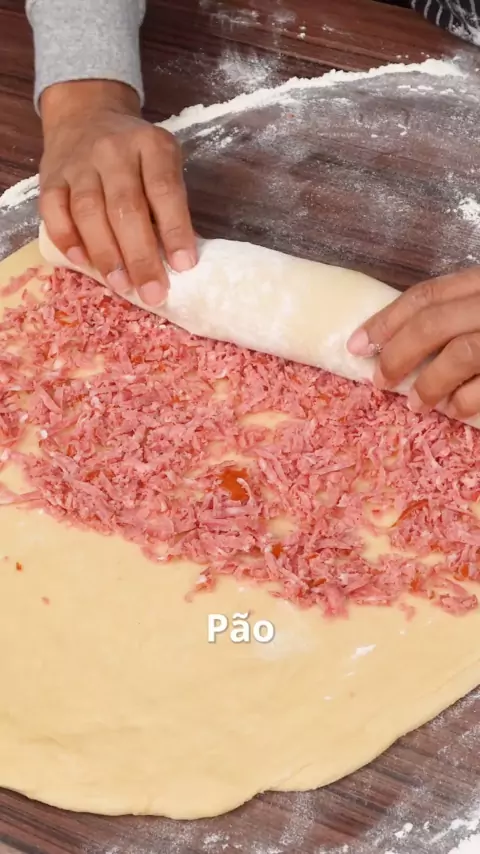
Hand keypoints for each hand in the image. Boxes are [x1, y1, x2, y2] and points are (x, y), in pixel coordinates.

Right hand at [39, 80, 196, 306]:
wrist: (86, 115)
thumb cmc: (134, 154)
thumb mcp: (161, 163)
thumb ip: (167, 203)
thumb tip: (175, 260)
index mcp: (151, 145)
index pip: (164, 190)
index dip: (175, 230)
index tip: (184, 266)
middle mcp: (113, 151)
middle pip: (126, 207)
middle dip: (141, 256)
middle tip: (153, 292)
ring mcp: (79, 164)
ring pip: (89, 212)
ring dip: (106, 254)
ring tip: (121, 285)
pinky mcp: (50, 177)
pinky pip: (54, 211)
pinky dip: (67, 239)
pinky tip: (83, 263)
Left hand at [347, 267, 479, 419]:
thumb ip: (458, 312)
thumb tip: (407, 342)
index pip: (426, 296)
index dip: (385, 321)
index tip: (357, 344)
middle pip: (432, 324)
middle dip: (397, 355)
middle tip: (379, 381)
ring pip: (458, 355)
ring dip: (428, 384)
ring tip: (416, 404)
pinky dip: (463, 401)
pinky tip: (453, 409)